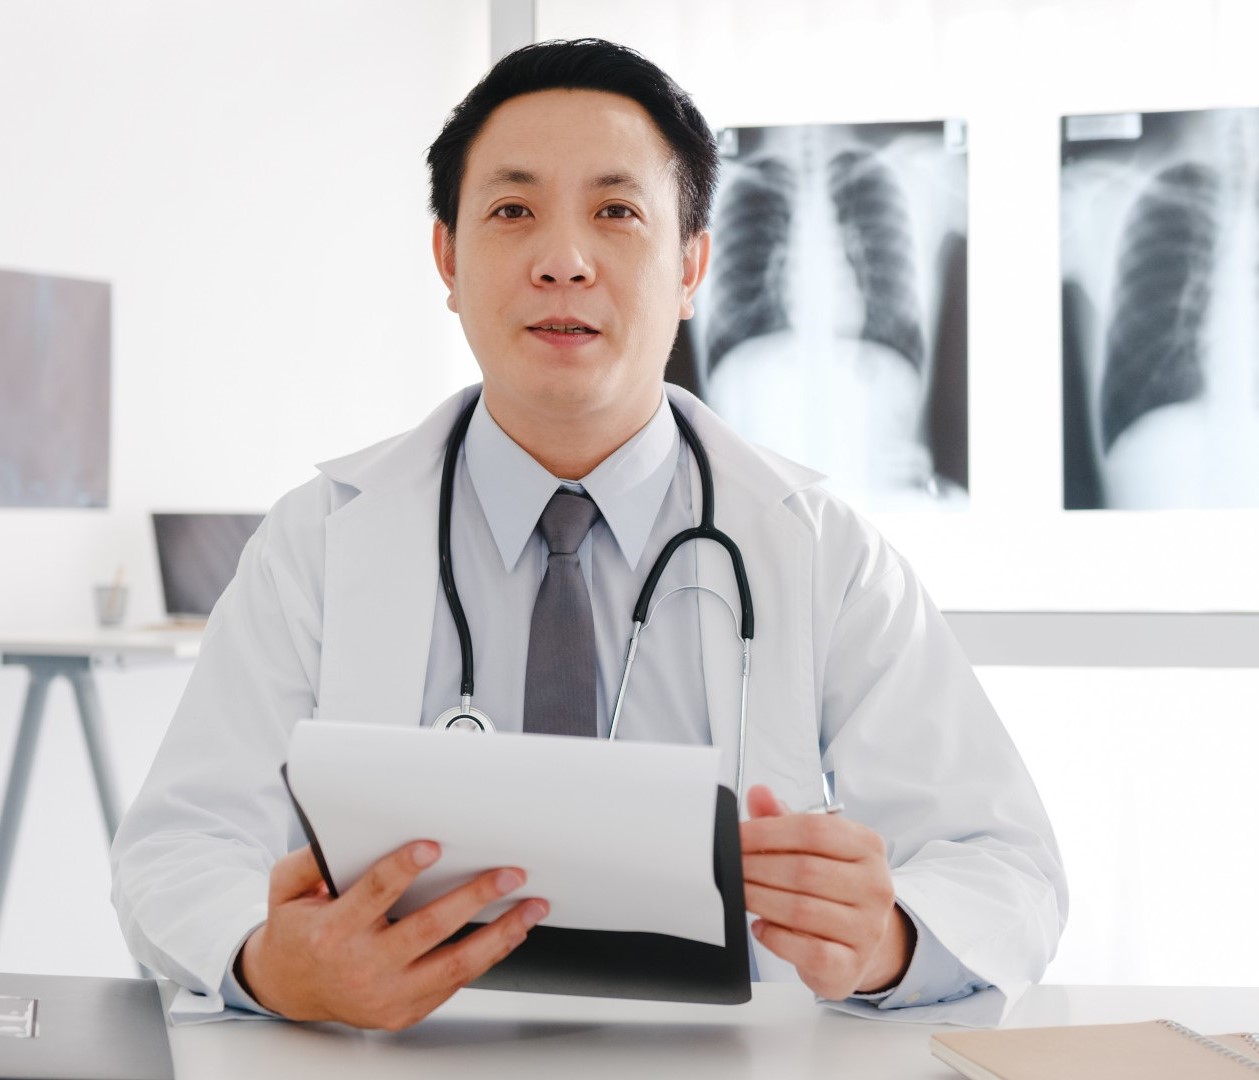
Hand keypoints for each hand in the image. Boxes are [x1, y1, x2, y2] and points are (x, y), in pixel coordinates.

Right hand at [239, 842, 547, 1028]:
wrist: (288, 989)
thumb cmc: (296, 931)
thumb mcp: (287, 888)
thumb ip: (310, 860)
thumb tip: (339, 835)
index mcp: (333, 930)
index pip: (374, 894)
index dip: (404, 868)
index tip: (432, 846)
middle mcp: (362, 966)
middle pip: (427, 929)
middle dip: (474, 898)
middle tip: (509, 874)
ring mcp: (386, 994)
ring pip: (453, 965)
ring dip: (499, 935)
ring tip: (530, 908)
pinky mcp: (404, 1011)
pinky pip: (453, 984)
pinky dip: (487, 958)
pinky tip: (510, 933)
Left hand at [740, 785, 913, 999]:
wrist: (861, 940)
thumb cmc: (833, 886)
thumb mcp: (814, 847)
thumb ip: (783, 820)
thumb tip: (758, 794)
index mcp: (868, 846)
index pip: (814, 829)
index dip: (767, 831)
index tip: (737, 836)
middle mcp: (875, 886)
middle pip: (804, 871)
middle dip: (757, 868)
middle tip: (731, 867)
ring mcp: (868, 928)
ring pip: (801, 911)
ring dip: (760, 900)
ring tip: (740, 893)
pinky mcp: (852, 965)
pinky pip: (809, 950)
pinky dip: (776, 938)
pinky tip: (761, 926)